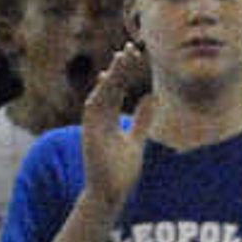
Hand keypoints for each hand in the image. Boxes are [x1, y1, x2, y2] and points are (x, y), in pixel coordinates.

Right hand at [79, 45, 151, 211]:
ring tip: (121, 58)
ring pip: (102, 93)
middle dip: (119, 68)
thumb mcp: (136, 139)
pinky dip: (99, 95)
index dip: (125, 72)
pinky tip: (106, 81)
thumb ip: (141, 120)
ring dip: (111, 76)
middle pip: (110, 86)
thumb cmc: (121, 169)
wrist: (110, 192)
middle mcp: (100, 117)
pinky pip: (93, 109)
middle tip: (130, 49)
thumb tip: (150, 99)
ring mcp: (94, 124)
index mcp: (110, 117)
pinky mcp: (90, 133)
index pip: (118, 88)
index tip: (136, 55)